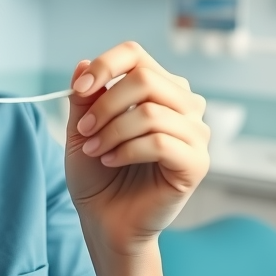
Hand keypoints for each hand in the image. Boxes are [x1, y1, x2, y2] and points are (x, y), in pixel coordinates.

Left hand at [64, 42, 209, 255]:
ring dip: (112, 131)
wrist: (105, 220)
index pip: (136, 55)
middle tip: (85, 131)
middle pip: (145, 78)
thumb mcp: (82, 129)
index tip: (78, 90)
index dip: (105, 66)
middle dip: (105, 104)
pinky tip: (112, 161)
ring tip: (96, 150)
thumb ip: (84, 97)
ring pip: (150, 112)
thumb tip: (83, 64)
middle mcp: (184, 106)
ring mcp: (195, 134)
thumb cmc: (97, 174)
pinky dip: (127, 150)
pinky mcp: (196, 163)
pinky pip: (160, 142)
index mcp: (159, 89)